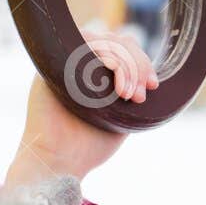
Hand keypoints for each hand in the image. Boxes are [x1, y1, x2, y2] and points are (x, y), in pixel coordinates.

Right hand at [5, 30, 158, 185]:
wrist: (60, 163)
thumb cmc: (89, 146)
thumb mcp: (121, 115)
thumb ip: (129, 92)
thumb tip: (151, 76)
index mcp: (95, 71)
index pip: (123, 47)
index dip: (142, 62)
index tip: (153, 85)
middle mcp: (79, 61)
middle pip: (117, 41)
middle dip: (137, 65)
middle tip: (140, 95)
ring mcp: (65, 60)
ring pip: (105, 41)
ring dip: (126, 66)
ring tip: (130, 96)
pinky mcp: (52, 63)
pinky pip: (85, 46)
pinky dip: (109, 62)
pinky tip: (117, 89)